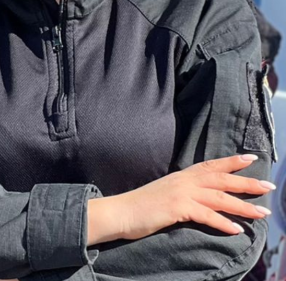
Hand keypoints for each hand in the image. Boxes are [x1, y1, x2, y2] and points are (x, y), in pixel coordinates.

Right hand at [87, 154, 273, 244]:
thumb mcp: (164, 193)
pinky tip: (236, 230)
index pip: (211, 165)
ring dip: (243, 206)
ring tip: (262, 213)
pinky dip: (223, 222)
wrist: (119, 212)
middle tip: (268, 186)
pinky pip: (206, 215)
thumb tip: (200, 198)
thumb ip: (183, 192)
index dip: (232, 161)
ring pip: (219, 198)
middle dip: (247, 183)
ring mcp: (180, 193)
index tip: (251, 158)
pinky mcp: (177, 208)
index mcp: (181, 176)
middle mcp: (183, 181)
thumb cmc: (140, 206)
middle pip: (222, 180)